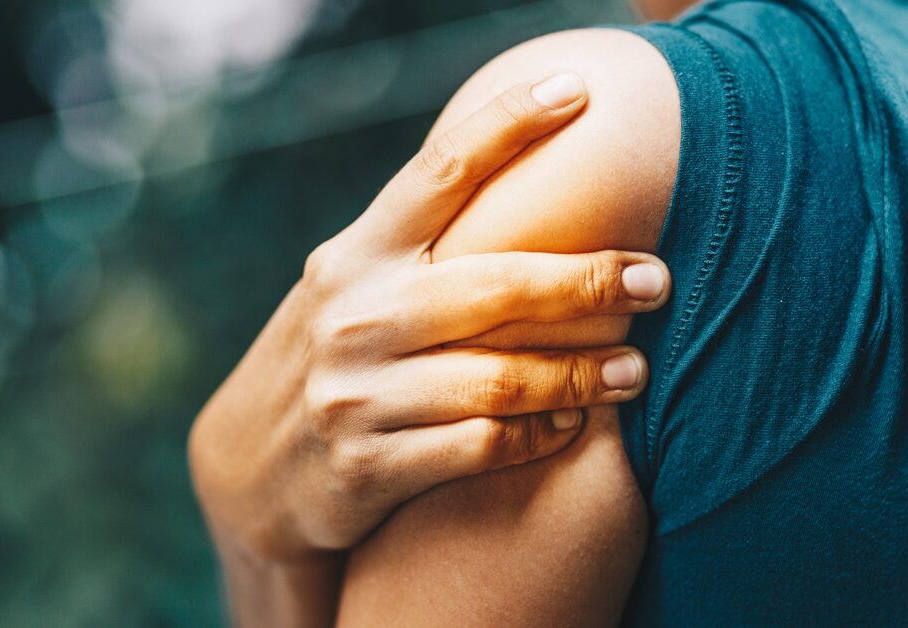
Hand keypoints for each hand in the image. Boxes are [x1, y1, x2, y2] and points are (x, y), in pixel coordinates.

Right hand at [188, 73, 671, 562]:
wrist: (251, 465)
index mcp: (355, 254)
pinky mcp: (365, 467)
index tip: (578, 91)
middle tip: (656, 279)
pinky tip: (570, 424)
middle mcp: (352, 316)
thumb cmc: (334, 354)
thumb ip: (419, 248)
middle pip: (494, 285)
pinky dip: (537, 435)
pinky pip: (479, 447)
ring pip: (498, 377)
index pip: (438, 172)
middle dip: (587, 280)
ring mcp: (354, 394)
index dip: (509, 123)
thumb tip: (527, 178)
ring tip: (634, 370)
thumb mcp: (353, 286)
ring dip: (581, 374)